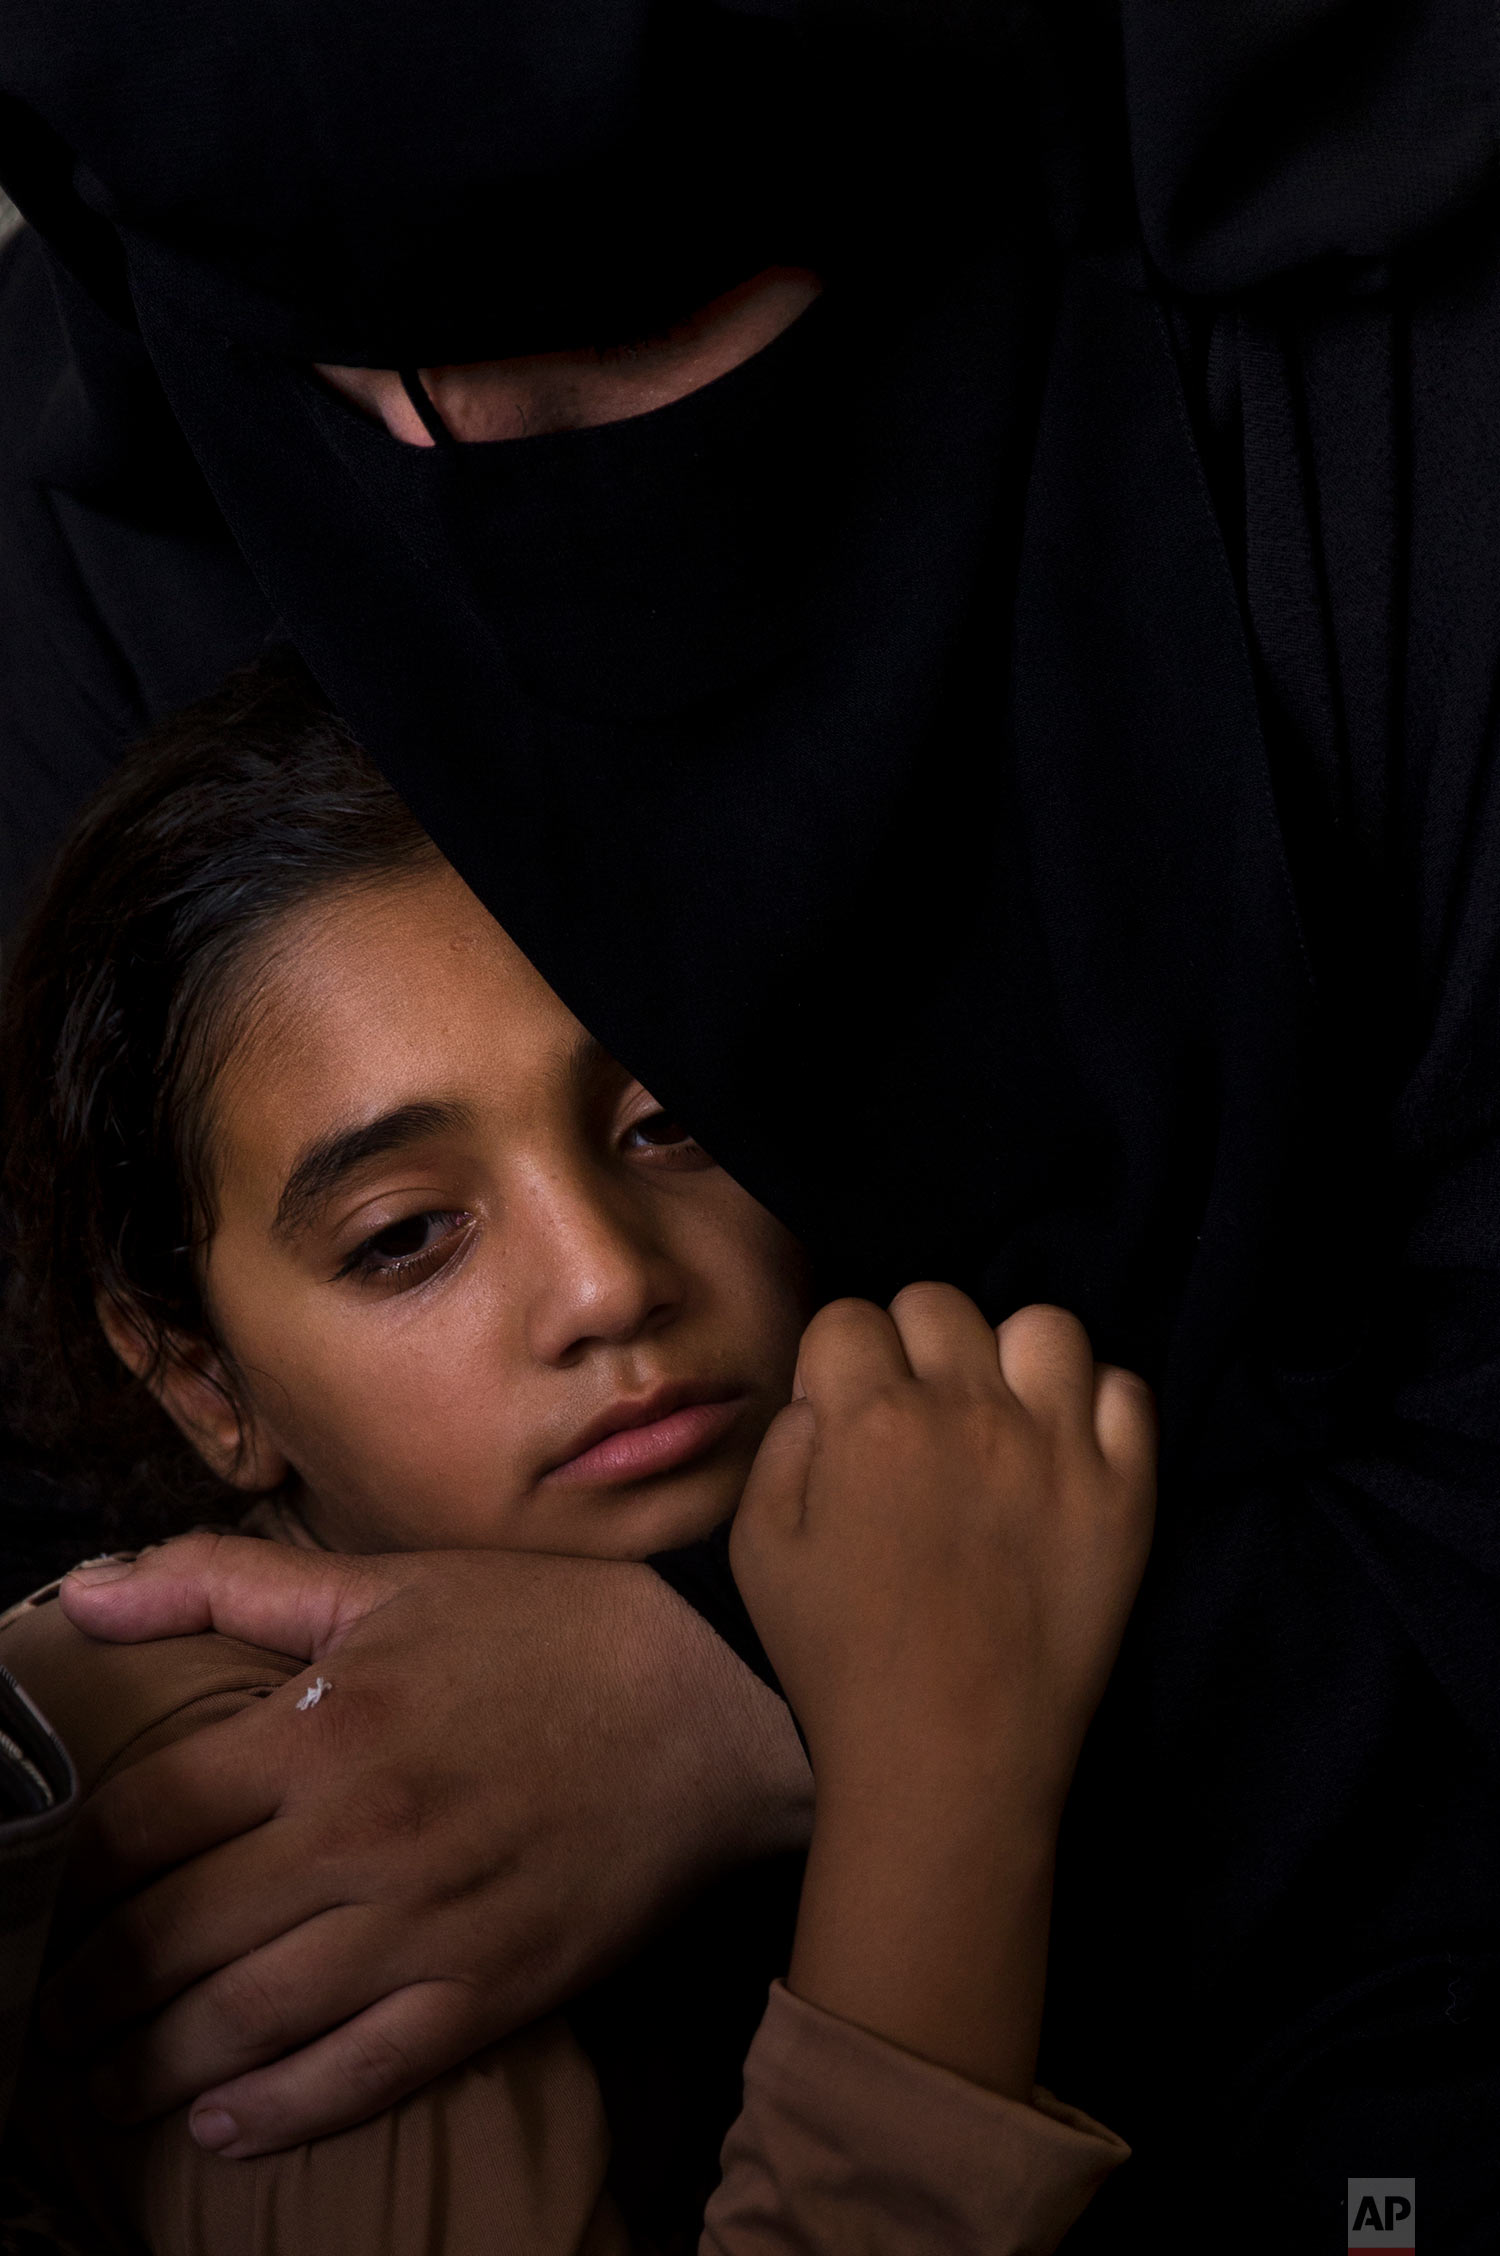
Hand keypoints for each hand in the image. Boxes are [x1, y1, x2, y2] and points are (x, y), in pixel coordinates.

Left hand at [49, 1536, 810, 2156]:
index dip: (77, 1873)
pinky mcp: (494, 1991)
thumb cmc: (555, 1633)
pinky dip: (275, 2113)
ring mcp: (428, 1924)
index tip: (52, 1896)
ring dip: (150, 2065)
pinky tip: (219, 2122)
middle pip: (172, 1937)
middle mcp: (361, 1834)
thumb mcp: (395, 1583)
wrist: (726, 1705)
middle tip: (50, 2013)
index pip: (144, 1821)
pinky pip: (360, 2076)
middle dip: (88, 1989)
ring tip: (104, 2080)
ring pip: (245, 2022)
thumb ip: (226, 1582)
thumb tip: (82, 1596)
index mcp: (327, 1724)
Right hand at [730, 1288, 1154, 2094]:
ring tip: (1001, 1416)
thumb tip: (821, 1399)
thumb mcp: (759, 1553)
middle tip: (916, 1414)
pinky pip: (1127, 1391)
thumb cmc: (838, 1663)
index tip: (845, 1410)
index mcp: (868, 1420)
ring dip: (1011, 1358)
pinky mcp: (1125, 1493)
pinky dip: (1097, 1405)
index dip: (838, 1359)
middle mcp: (966, 1411)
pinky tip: (1066, 1448)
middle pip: (939, 1302)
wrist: (948, 1761)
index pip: (849, 1315)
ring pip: (1043, 1324)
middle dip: (914, 1344)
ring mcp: (1057, 1447)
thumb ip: (780, 1451)